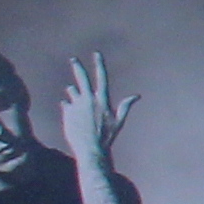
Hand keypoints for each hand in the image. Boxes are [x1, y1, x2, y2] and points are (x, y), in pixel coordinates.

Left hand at [57, 51, 138, 168]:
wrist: (90, 149)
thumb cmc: (107, 136)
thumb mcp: (118, 120)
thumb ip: (125, 105)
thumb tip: (137, 95)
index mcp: (102, 99)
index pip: (101, 77)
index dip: (99, 64)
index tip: (96, 53)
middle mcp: (88, 99)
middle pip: (81, 78)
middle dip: (77, 67)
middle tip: (73, 59)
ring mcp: (76, 105)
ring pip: (72, 91)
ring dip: (73, 92)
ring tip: (76, 100)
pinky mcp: (67, 112)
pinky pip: (66, 104)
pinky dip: (69, 107)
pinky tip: (74, 116)